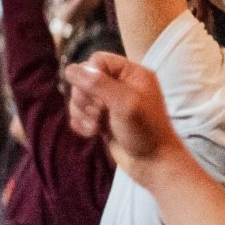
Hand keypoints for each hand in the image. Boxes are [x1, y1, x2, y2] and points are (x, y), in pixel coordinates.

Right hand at [64, 52, 182, 169]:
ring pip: (80, 97)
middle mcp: (122, 85)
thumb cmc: (146, 132)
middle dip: (84, 97)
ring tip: (95, 126)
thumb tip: (72, 69)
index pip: (98, 60)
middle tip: (98, 113)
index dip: (90, 76)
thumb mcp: (124, 103)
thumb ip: (98, 84)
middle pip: (85, 78)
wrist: (153, 164)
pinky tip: (91, 133)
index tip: (97, 96)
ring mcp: (111, 103)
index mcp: (132, 74)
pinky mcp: (103, 120)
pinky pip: (80, 114)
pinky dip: (81, 123)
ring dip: (81, 112)